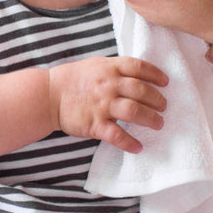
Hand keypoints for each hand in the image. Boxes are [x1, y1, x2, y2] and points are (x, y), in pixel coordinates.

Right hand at [48, 56, 167, 152]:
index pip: (139, 67)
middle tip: (164, 107)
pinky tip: (138, 147)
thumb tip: (137, 74)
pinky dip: (130, 143)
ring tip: (158, 124)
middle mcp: (108, 85)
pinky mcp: (94, 124)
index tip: (165, 82)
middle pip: (142, 91)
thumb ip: (114, 69)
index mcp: (109, 68)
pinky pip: (117, 135)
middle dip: (158, 100)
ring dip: (151, 119)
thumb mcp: (94, 65)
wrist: (47, 95)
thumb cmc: (71, 79)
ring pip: (135, 112)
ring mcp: (102, 105)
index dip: (156, 75)